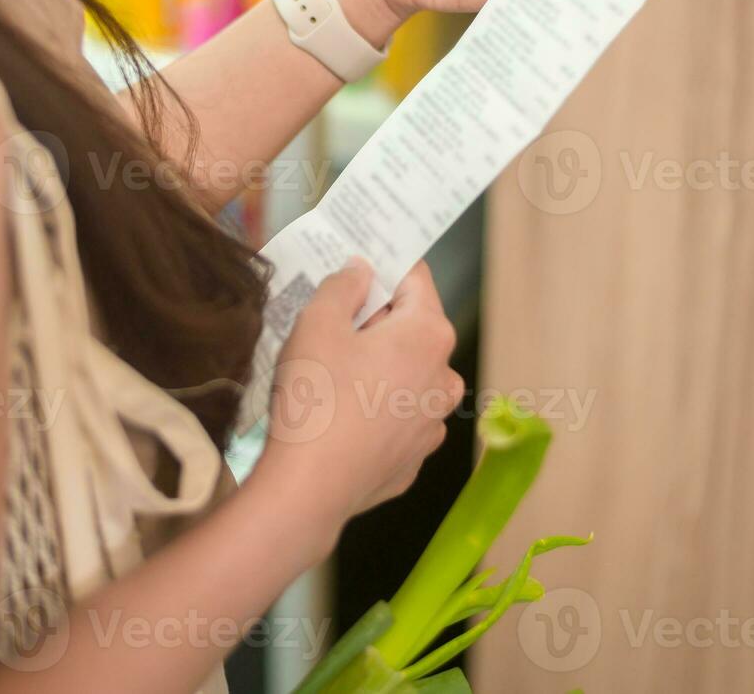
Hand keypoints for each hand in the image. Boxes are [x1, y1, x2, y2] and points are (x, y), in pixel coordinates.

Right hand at [255, 259, 463, 543]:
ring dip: (379, 367)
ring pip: (408, 375)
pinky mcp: (413, 458)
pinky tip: (339, 417)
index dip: (384, 265)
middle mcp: (444, 377)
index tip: (356, 263)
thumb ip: (343, 286)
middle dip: (377, 320)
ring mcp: (433, 423)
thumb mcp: (317, 324)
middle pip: (413, 328)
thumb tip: (361, 270)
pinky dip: (375, 409)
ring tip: (331, 374)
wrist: (308, 489)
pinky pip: (397, 417)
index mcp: (428, 335)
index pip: (416, 278)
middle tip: (331, 322)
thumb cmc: (315, 398)